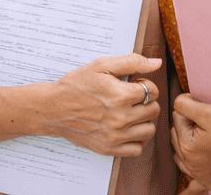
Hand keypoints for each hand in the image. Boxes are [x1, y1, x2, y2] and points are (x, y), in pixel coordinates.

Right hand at [44, 54, 161, 156]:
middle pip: (154, 110)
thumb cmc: (77, 85)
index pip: (153, 91)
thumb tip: (156, 63)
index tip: (133, 84)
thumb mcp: (102, 65)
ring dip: (144, 120)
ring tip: (130, 112)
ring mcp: (115, 137)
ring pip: (149, 130)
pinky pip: (137, 149)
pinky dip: (136, 139)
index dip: (145, 84)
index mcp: (121, 96)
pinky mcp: (109, 149)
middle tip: (131, 97)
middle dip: (146, 101)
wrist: (54, 108)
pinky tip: (127, 128)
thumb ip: (132, 62)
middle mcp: (120, 119)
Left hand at [171, 95, 210, 191]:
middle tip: (209, 125)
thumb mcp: (209, 112)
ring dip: (188, 145)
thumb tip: (177, 104)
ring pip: (182, 155)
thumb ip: (185, 105)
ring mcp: (200, 177)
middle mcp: (190, 165)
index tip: (207, 114)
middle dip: (188, 127)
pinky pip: (193, 185)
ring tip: (207, 139)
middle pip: (178, 136)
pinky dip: (191, 183)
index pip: (177, 118)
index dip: (192, 111)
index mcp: (186, 146)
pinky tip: (185, 189)